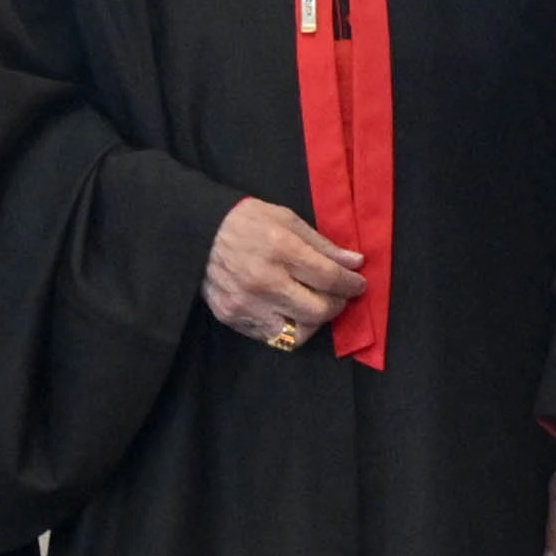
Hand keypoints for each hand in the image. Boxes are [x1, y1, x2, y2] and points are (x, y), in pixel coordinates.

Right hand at [206, 194, 366, 349]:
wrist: (196, 232)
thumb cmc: (247, 221)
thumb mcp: (287, 219)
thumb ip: (322, 244)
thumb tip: (355, 263)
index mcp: (280, 249)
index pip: (329, 278)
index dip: (351, 284)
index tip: (358, 283)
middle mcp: (264, 281)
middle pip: (318, 310)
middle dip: (337, 305)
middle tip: (339, 296)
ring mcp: (246, 303)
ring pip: (297, 333)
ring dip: (313, 322)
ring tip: (314, 306)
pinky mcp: (231, 317)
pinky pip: (272, 336)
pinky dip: (287, 327)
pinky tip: (289, 310)